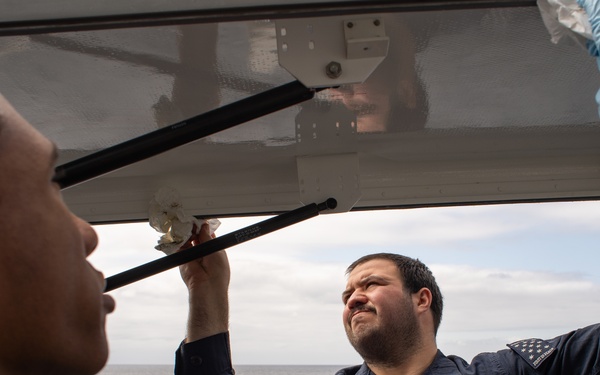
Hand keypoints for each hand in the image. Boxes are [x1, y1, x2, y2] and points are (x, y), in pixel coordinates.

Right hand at [178, 223, 229, 341]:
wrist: (207, 290)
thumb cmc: (218, 274)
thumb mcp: (215, 251)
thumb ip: (207, 238)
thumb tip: (204, 225)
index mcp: (214, 249)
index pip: (206, 234)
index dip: (202, 225)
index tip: (198, 218)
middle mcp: (202, 252)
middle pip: (195, 235)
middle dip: (191, 227)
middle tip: (188, 219)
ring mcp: (192, 256)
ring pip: (186, 240)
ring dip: (183, 233)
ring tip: (181, 224)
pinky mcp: (182, 261)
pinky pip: (178, 248)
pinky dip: (176, 241)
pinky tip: (176, 233)